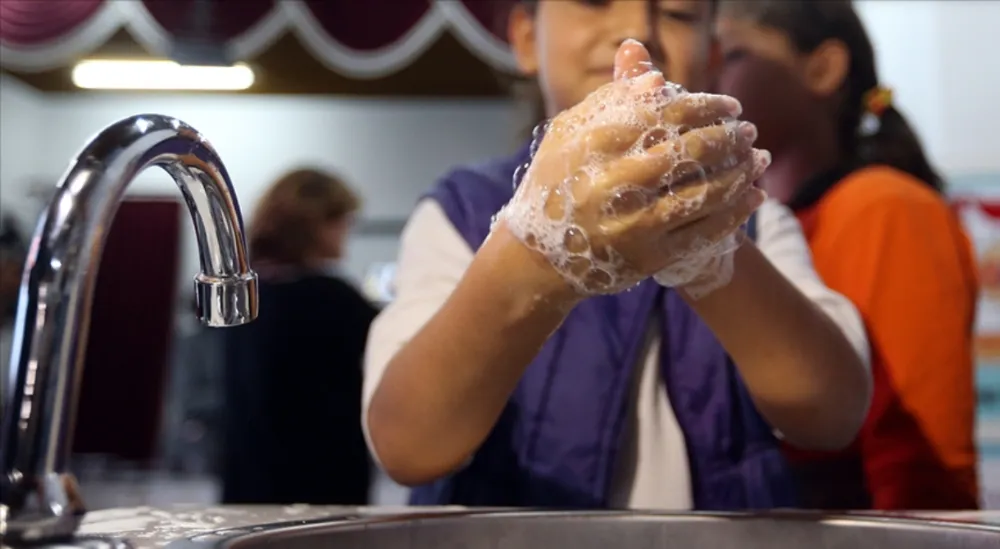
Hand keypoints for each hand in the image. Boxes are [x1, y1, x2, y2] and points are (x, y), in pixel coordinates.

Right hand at [496, 39, 767, 295]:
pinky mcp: (649, 256)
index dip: (702, 107)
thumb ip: (609, 104)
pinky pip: (704, 231)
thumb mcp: (567, 138)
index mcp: (591, 148)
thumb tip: (656, 79)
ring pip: (702, 192)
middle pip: (687, 153)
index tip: (729, 105)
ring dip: (739, 172)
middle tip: (749, 131)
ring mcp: (632, 224)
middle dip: (727, 138)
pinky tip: (754, 195)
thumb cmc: (556, 188)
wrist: (539, 261)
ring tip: (758, 158)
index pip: (660, 116)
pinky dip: (735, 211)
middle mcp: (612, 185)